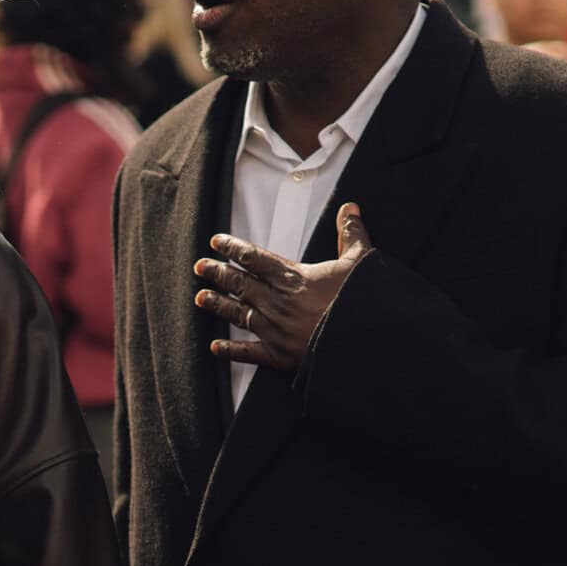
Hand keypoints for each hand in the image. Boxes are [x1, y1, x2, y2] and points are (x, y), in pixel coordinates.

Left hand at [195, 203, 372, 372]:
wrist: (367, 343)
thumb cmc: (363, 303)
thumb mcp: (361, 262)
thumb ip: (350, 234)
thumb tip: (349, 209)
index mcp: (293, 278)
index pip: (255, 258)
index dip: (233, 248)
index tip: (216, 242)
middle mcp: (277, 303)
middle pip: (240, 284)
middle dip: (218, 273)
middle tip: (199, 267)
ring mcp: (275, 330)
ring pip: (238, 314)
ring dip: (218, 305)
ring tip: (200, 298)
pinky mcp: (279, 356)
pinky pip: (248, 353)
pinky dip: (230, 350)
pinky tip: (215, 347)